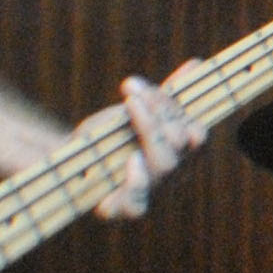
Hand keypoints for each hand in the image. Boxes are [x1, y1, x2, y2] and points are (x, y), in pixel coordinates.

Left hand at [83, 65, 207, 219]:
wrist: (76, 164)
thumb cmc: (113, 137)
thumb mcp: (139, 112)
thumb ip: (167, 96)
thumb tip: (197, 64)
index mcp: (183, 153)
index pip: (196, 131)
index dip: (172, 107)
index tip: (142, 88)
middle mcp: (173, 174)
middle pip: (181, 142)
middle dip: (158, 110)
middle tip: (131, 94)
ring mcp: (151, 191)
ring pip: (165, 164)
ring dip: (150, 129)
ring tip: (129, 107)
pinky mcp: (123, 208)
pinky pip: (138, 206)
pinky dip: (137, 183)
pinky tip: (131, 160)